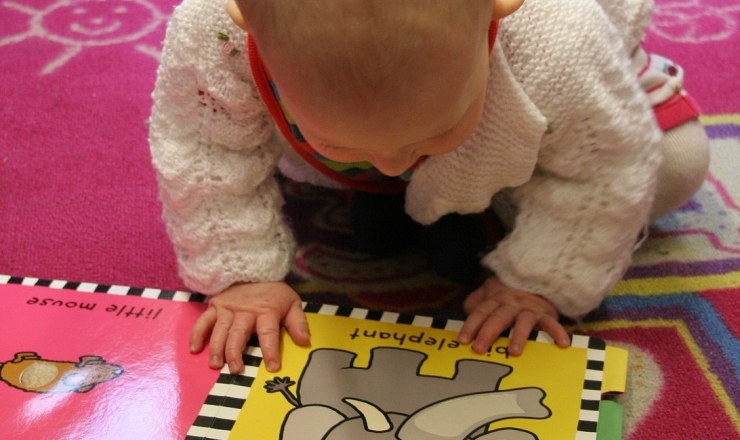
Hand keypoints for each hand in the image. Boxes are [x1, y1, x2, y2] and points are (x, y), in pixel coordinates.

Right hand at [190, 282, 309, 373]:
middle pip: (238, 333)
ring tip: (216, 365)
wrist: (254, 268)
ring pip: (220, 330)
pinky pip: (203, 321)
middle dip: (236, 352)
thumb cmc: (273, 292)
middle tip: (235, 370)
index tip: (272, 367)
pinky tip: (194, 349)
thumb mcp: (292, 303)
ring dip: (217, 348)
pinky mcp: (215, 306)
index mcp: (266, 310)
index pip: (269, 332)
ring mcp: (228, 308)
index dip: (270, 350)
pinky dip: (197, 334)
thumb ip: (298, 322)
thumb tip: (304, 341)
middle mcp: (245, 310)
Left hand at [458, 276, 569, 355]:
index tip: (463, 340)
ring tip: (514, 352)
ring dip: (518, 336)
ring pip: (523, 321)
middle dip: (488, 333)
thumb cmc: (507, 290)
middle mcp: (511, 303)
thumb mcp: (488, 291)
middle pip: (498, 318)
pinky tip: (561, 344)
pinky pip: (551, 323)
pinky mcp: (545, 313)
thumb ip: (475, 302)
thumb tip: (466, 313)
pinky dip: (557, 332)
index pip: (480, 312)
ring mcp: (529, 308)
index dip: (471, 325)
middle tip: (479, 348)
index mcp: (495, 299)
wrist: (535, 275)